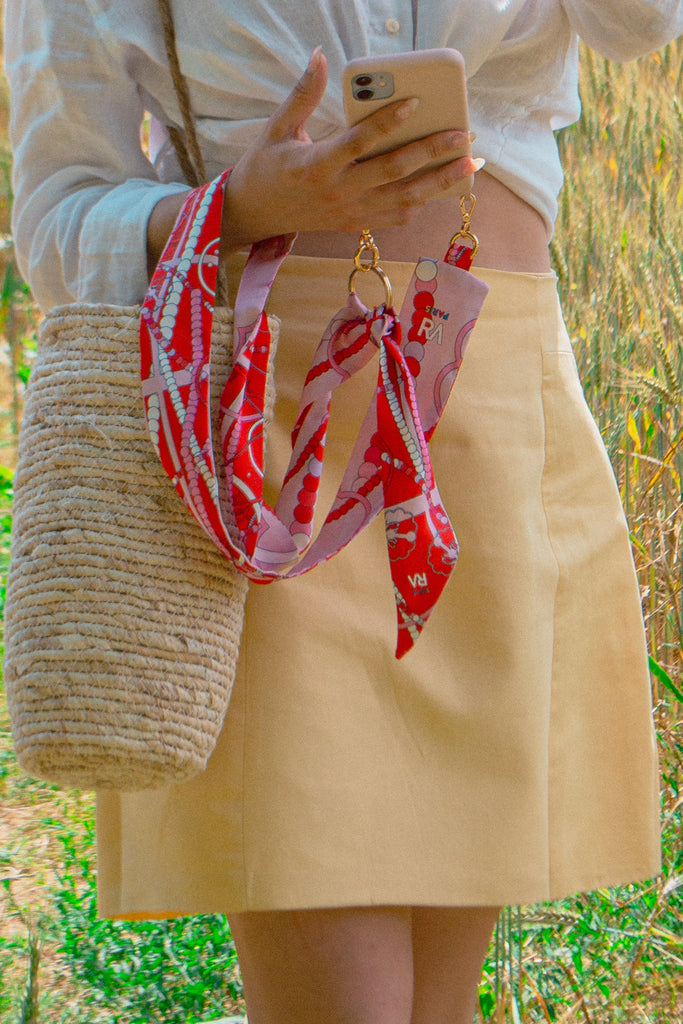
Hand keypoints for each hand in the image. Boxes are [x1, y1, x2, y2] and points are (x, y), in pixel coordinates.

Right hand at [222, 48, 478, 250]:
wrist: (255, 214)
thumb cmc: (267, 165)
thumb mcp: (277, 127)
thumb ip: (303, 94)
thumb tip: (319, 56)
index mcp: (315, 165)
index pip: (358, 142)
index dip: (388, 123)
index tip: (416, 103)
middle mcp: (337, 192)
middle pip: (392, 172)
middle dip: (432, 153)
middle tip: (465, 135)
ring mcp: (349, 213)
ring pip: (403, 199)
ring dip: (440, 182)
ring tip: (470, 164)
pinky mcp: (355, 225)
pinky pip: (396, 216)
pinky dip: (423, 201)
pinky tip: (445, 186)